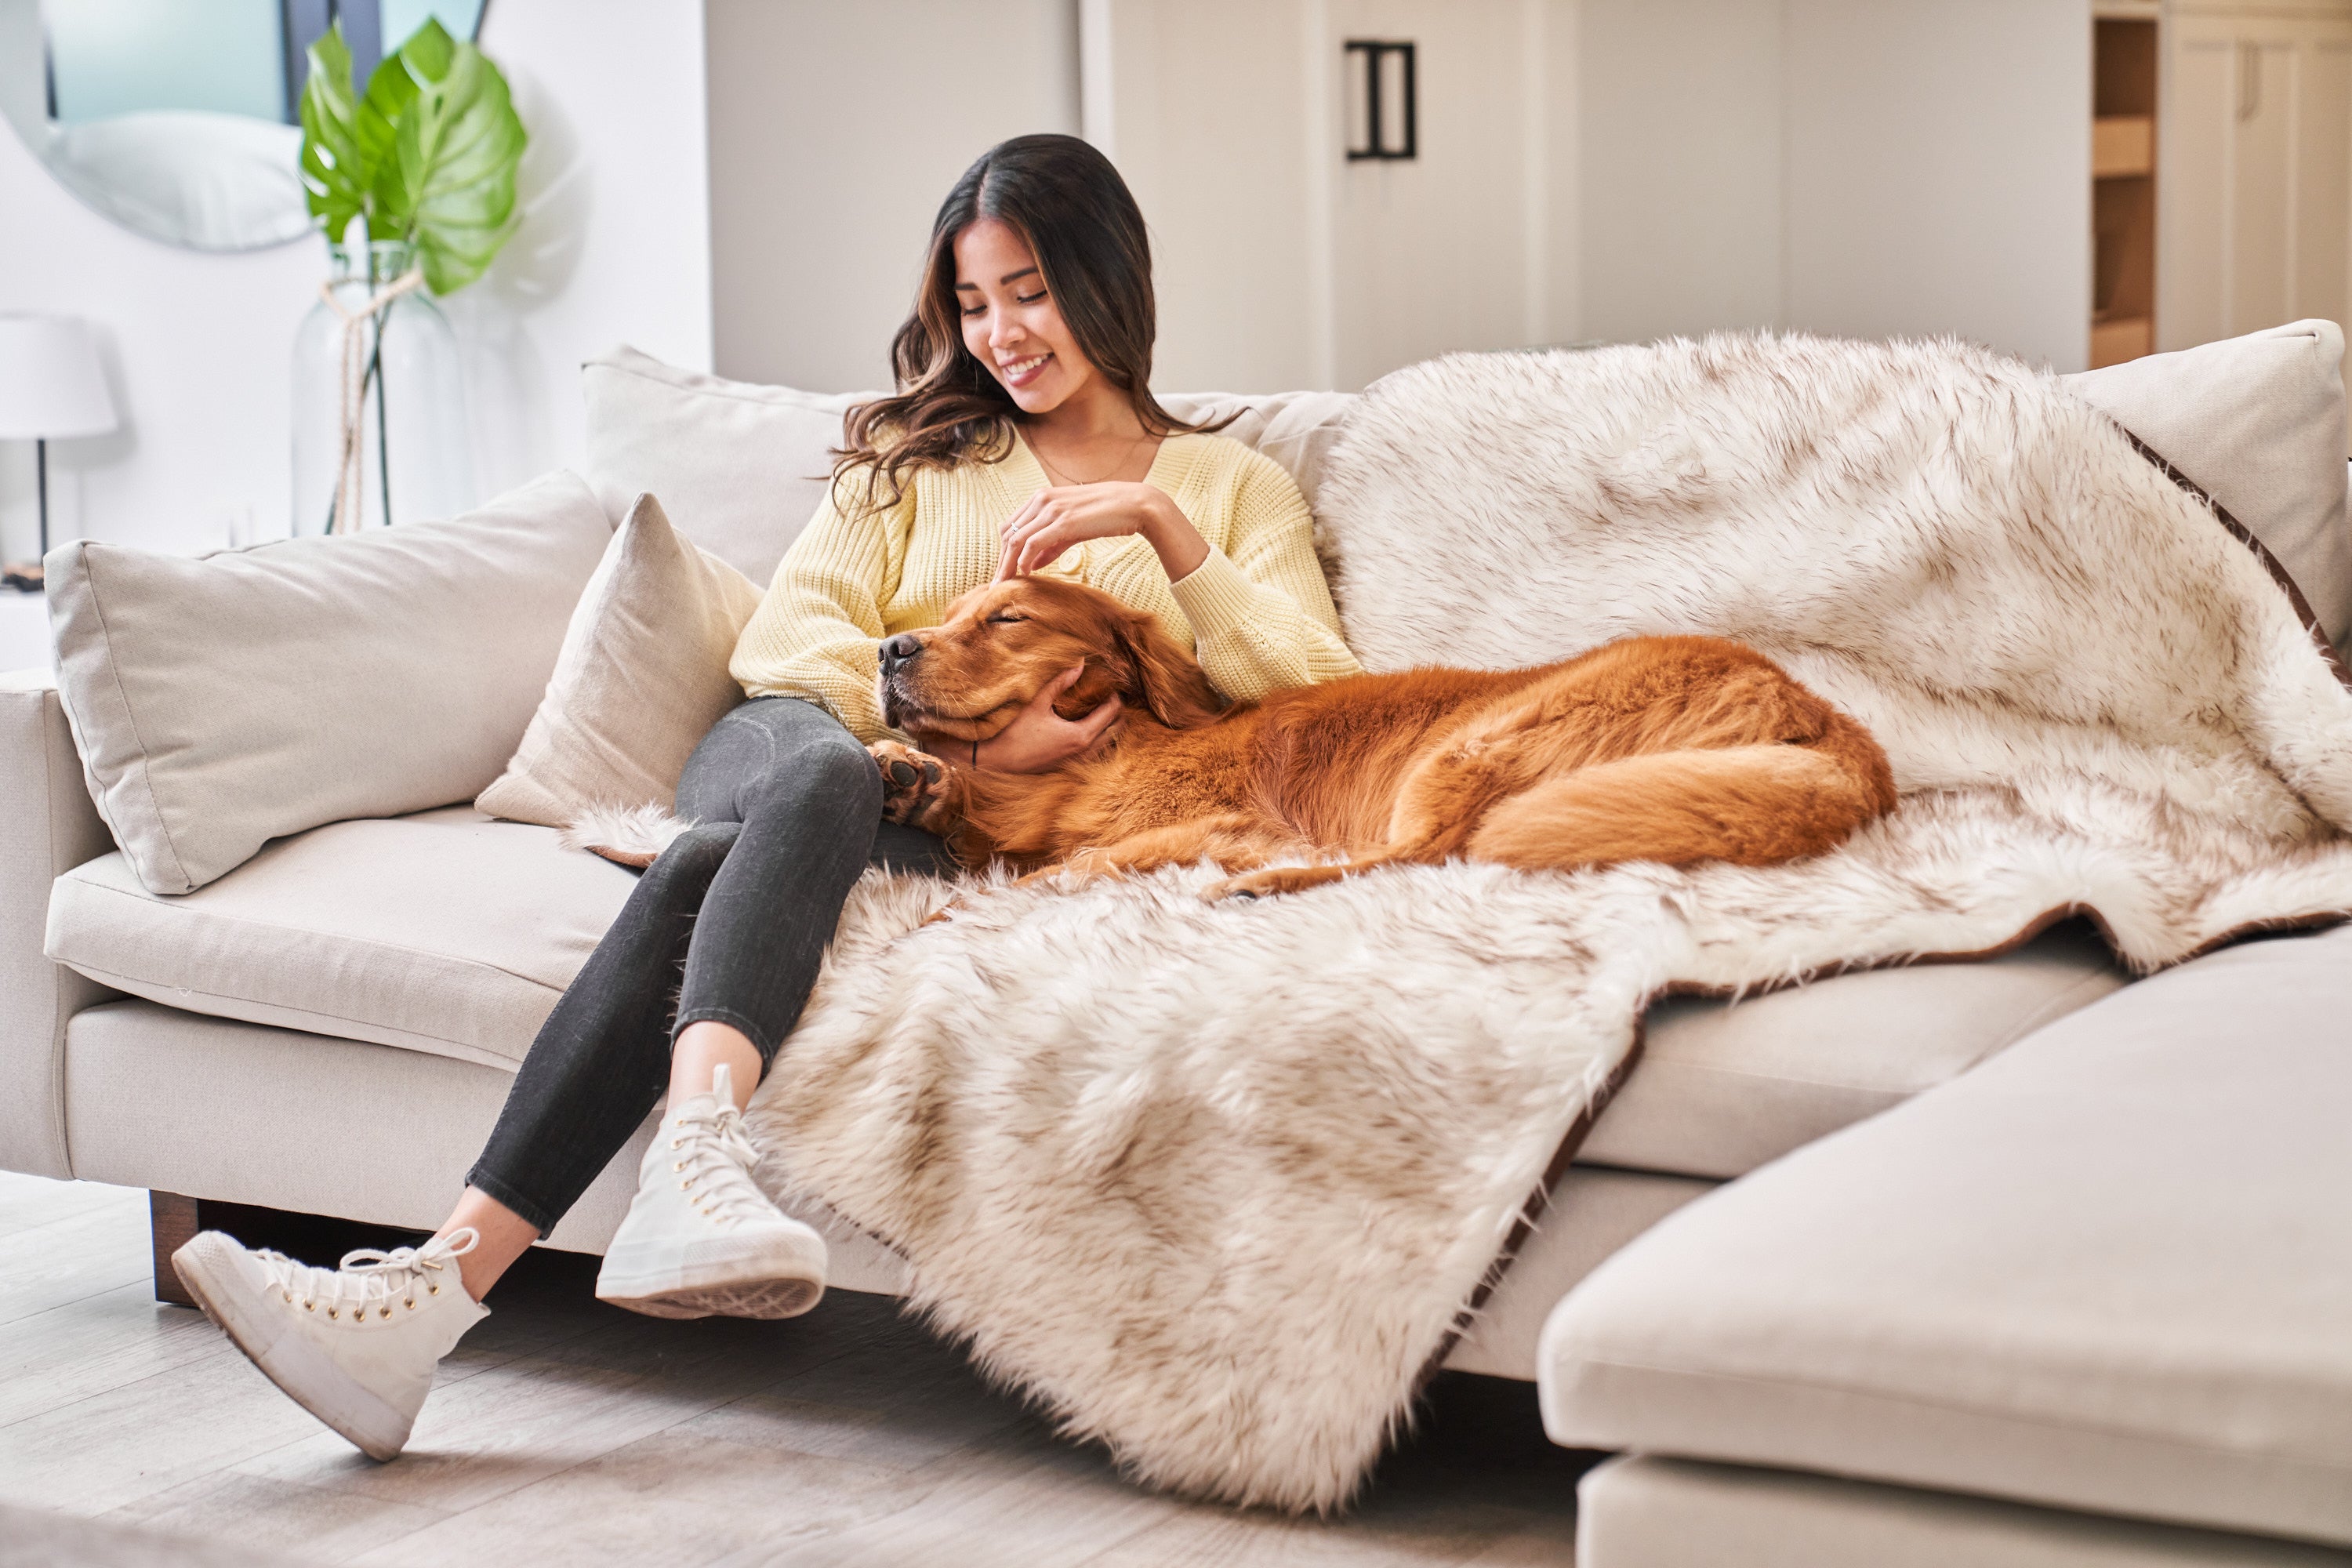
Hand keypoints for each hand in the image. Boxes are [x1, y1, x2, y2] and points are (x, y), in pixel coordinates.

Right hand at [923, 665, 1120, 773]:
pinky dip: (1100, 738)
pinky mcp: (1070, 766)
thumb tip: (1080, 664)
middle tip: (1107, 693)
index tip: (1108, 682)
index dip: (1114, 695)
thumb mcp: (1038, 703)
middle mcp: (1085, 752)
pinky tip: (1086, 726)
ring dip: (1110, 725)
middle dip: (1117, 711)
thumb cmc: (1015, 733)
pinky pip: (1097, 752)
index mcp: (1081, 736)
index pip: (1112, 712)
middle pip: (1117, 729)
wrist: (996, 761)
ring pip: (1109, 743)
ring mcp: (1078, 762)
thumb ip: (1060, 683)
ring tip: (1100, 708)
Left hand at [996, 481, 1209, 582]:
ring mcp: (1051, 509)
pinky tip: (1024, 574)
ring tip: (1004, 584)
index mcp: (1043, 497)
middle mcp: (1042, 499)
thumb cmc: (1107, 515)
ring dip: (1007, 564)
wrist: (1136, 505)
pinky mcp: (1062, 521)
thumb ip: (1051, 544)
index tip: (1003, 571)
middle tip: (997, 583)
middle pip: (1008, 533)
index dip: (1004, 550)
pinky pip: (1032, 544)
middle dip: (1001, 560)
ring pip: (1015, 540)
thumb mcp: (1073, 528)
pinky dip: (1024, 560)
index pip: (1011, 525)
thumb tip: (1031, 564)